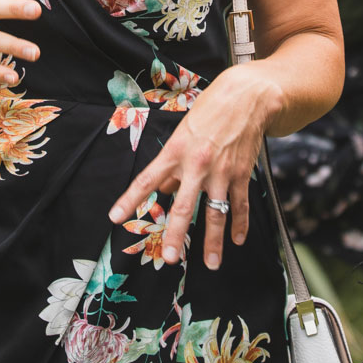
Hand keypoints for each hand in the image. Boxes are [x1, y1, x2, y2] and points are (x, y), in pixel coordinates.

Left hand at [107, 64, 282, 270]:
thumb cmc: (210, 111)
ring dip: (213, 242)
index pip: (147, 180)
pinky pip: (240, 205)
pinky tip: (237, 240)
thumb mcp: (182, 132)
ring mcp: (221, 172)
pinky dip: (240, 225)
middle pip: (183, 207)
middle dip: (176, 235)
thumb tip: (164, 189)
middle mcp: (197, 164)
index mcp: (175, 151)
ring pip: (216, 213)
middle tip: (169, 258)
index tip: (115, 218)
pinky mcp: (241, 174)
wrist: (248, 97)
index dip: (130, 200)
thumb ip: (173, 164)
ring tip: (211, 264)